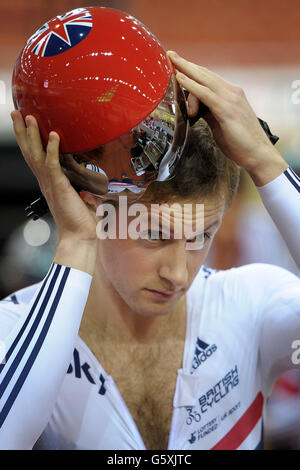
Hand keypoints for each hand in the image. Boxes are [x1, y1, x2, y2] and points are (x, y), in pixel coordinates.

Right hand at [11, 111, 98, 272]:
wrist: (80, 238)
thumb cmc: (81, 223)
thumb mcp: (83, 203)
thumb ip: (84, 195)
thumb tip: (88, 193)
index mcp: (49, 183)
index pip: (35, 156)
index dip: (29, 140)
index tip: (25, 124)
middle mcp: (46, 181)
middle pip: (29, 151)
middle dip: (22, 131)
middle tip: (16, 112)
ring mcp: (50, 184)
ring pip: (36, 154)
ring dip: (32, 135)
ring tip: (28, 116)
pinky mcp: (59, 186)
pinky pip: (52, 164)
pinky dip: (51, 149)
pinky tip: (52, 135)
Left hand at [167, 51, 287, 183]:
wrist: (258, 154)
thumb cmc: (240, 142)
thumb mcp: (221, 124)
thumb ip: (210, 113)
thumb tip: (197, 109)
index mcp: (232, 95)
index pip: (209, 78)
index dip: (193, 70)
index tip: (179, 63)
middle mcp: (232, 92)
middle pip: (205, 74)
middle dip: (186, 64)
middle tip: (171, 54)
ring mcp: (230, 99)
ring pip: (204, 79)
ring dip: (186, 69)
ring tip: (172, 62)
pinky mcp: (226, 110)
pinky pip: (205, 94)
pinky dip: (191, 85)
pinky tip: (180, 79)